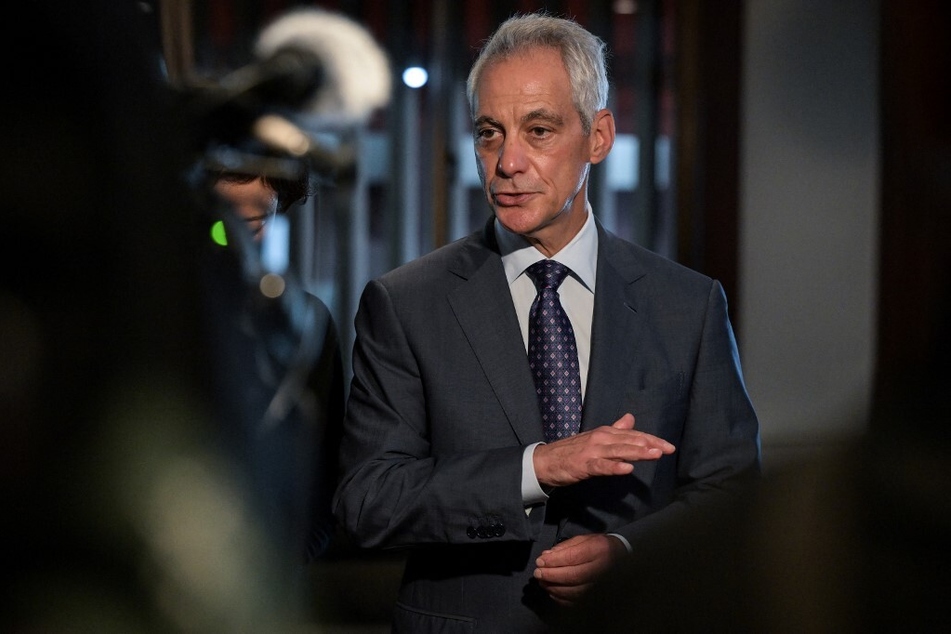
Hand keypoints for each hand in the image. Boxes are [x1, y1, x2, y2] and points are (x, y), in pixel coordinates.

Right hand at [533, 413, 674, 487]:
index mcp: (605, 433)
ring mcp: (592, 451)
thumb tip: (630, 419)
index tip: (669, 446)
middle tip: (668, 449)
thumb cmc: (571, 451)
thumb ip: (615, 430)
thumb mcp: (595, 438)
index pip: (633, 435)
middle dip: (649, 445)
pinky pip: (601, 466)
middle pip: (629, 441)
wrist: (545, 461)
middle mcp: (601, 438)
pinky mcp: (583, 465)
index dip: (651, 439)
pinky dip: (614, 467)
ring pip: (618, 451)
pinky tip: (627, 469)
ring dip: (637, 452)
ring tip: (654, 454)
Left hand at [533, 533, 626, 605]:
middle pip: (573, 576)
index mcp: (599, 550)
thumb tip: (546, 556)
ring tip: (542, 582)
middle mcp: (601, 569)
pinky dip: (561, 599)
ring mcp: (601, 585)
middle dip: (552, 576)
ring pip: (574, 592)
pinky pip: (577, 602)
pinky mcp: (597, 596)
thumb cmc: (599, 547)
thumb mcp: (584, 540)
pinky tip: (552, 591)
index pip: (573, 558)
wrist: (620, 558)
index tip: (539, 561)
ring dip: (554, 588)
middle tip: (537, 573)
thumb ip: (564, 547)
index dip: (554, 561)